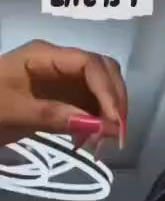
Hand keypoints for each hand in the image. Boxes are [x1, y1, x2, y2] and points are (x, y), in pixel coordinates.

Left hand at [0, 39, 127, 149]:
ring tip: (101, 144)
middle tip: (115, 137)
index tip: (113, 124)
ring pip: (100, 89)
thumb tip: (100, 126)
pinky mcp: (60, 98)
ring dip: (108, 114)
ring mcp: (61, 80)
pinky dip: (96, 122)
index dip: (108, 92)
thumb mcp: (14, 111)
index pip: (90, 64)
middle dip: (115, 102)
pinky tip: (90, 142)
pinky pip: (89, 106)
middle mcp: (59, 62)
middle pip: (103, 72)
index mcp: (45, 55)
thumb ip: (56, 116)